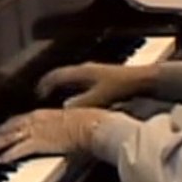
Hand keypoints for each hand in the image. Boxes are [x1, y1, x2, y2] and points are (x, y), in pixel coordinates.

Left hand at [0, 108, 107, 163]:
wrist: (94, 126)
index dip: (4, 128)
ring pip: (7, 137)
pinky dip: (5, 155)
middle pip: (7, 127)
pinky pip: (16, 150)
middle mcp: (36, 119)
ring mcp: (36, 131)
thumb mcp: (70, 122)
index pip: (17, 120)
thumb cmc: (89, 124)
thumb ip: (59, 127)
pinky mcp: (39, 143)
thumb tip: (57, 134)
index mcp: (42, 114)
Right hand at [36, 62, 157, 108]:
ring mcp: (95, 72)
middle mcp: (86, 70)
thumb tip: (64, 111)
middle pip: (62, 75)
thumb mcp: (98, 98)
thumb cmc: (122, 86)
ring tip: (57, 98)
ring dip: (63, 87)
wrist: (144, 81)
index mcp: (81, 72)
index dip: (44, 85)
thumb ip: (80, 104)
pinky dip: (75, 90)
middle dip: (51, 85)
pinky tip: (80, 100)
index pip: (56, 75)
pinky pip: (82, 82)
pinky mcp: (104, 78)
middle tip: (43, 95)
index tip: (37, 93)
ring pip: (72, 78)